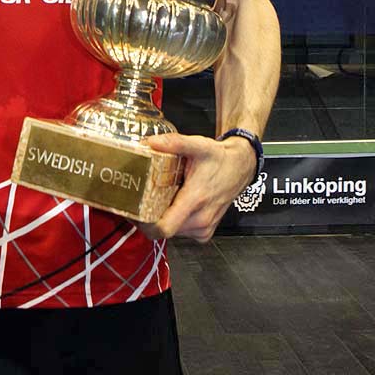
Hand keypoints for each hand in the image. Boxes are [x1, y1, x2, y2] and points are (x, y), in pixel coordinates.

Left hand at [142, 132, 256, 242]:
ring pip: (172, 232)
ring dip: (162, 219)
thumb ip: (174, 142)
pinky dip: (174, 221)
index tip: (133, 212)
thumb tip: (150, 142)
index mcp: (195, 200)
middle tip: (139, 201)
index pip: (163, 228)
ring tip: (158, 199)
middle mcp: (200, 219)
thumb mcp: (198, 145)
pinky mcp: (205, 231)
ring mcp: (204, 228)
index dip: (144, 224)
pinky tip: (174, 205)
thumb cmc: (219, 158)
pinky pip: (182, 232)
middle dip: (149, 218)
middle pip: (163, 230)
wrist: (240, 167)